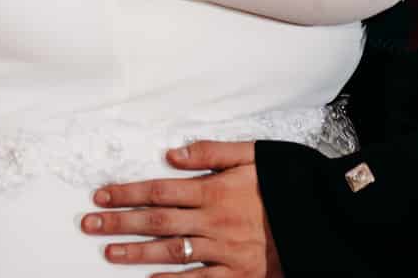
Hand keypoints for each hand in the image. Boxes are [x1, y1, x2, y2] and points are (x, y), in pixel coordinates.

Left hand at [81, 140, 282, 277]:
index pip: (159, 190)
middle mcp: (215, 221)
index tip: (101, 195)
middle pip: (157, 221)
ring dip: (137, 252)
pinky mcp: (240, 275)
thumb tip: (173, 154)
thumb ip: (213, 152)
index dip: (127, 193)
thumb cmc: (291, 183)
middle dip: (120, 222)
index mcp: (216, 190)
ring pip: (172, 252)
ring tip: (108, 251)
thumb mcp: (255, 155)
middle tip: (89, 224)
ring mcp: (226, 251)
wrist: (329, 218)